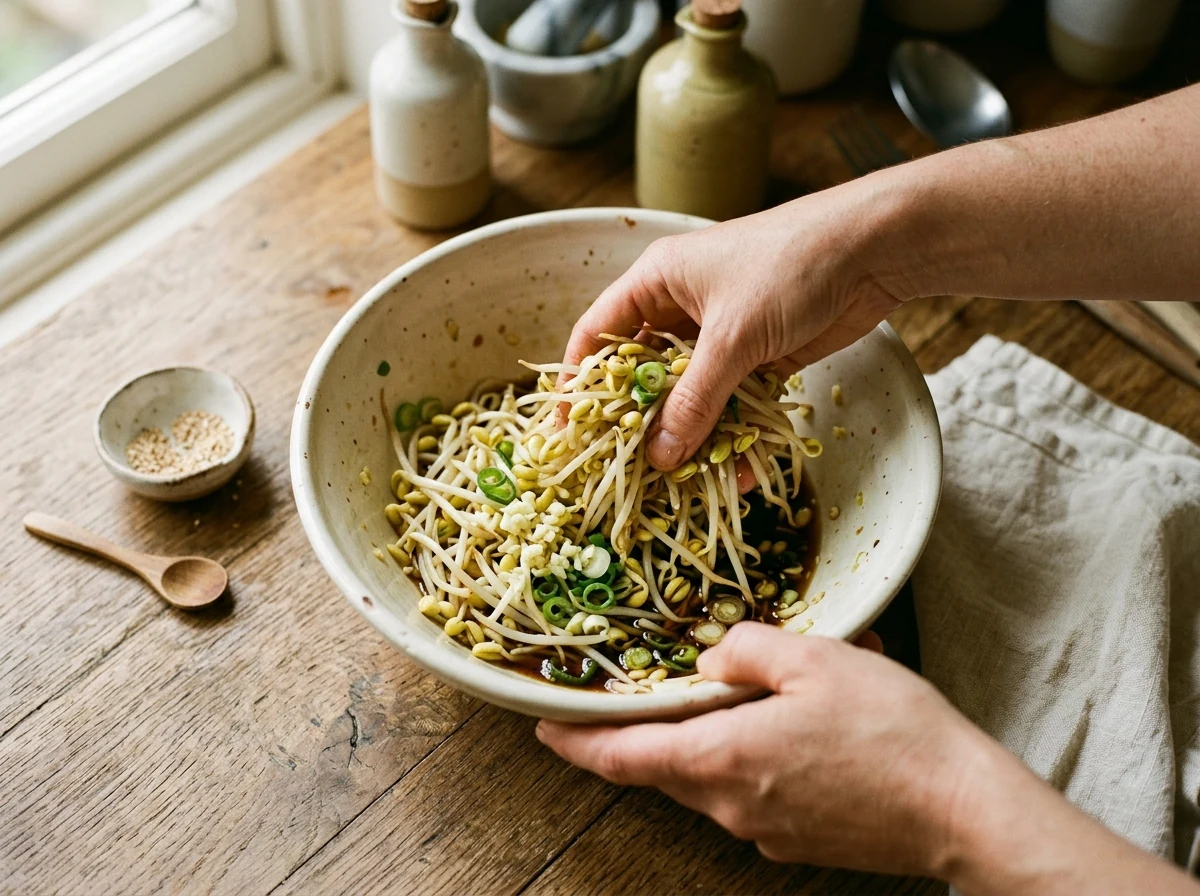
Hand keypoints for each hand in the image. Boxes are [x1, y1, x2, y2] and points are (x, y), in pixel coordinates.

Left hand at [536, 622, 986, 877]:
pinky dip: (748, 757)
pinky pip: (750, 792)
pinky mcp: (797, 838)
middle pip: (662, 768)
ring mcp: (764, 829)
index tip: (544, 725)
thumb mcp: (814, 658)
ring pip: (708, 779)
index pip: (621, 757)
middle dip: (646, 731)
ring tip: (739, 694)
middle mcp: (731, 805)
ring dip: (705, 740)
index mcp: (721, 759)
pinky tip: (792, 725)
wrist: (962, 808)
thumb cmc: (891, 730)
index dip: (576, 741)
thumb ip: (746, 648)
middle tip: (644, 690)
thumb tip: (713, 658)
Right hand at [564, 183, 914, 470]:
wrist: (876, 249)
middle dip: (639, 422)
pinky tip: (740, 473)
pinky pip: (735, 404)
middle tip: (626, 470)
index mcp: (658, 282)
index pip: (598, 334)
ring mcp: (723, 334)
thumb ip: (694, 401)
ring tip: (682, 484)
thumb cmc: (790, 268)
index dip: (578, 382)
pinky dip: (735, 435)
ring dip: (691, 437)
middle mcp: (683, 307)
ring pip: (692, 395)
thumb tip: (660, 457)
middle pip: (645, 374)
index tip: (566, 431)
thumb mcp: (731, 338)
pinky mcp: (761, 356)